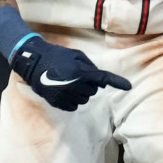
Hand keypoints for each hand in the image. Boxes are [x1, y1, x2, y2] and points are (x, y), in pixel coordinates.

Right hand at [11, 36, 130, 110]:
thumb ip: (91, 67)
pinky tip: (64, 91)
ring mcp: (65, 95)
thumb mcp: (76, 55)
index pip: (104, 78)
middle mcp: (75, 84)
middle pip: (93, 91)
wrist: (34, 63)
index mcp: (81, 71)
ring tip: (69, 83)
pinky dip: (72, 100)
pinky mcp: (57, 102)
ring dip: (80, 93)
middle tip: (76, 76)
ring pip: (84, 100)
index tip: (128, 86)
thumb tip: (102, 82)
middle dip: (89, 85)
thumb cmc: (58, 56)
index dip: (117, 82)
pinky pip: (73, 107)